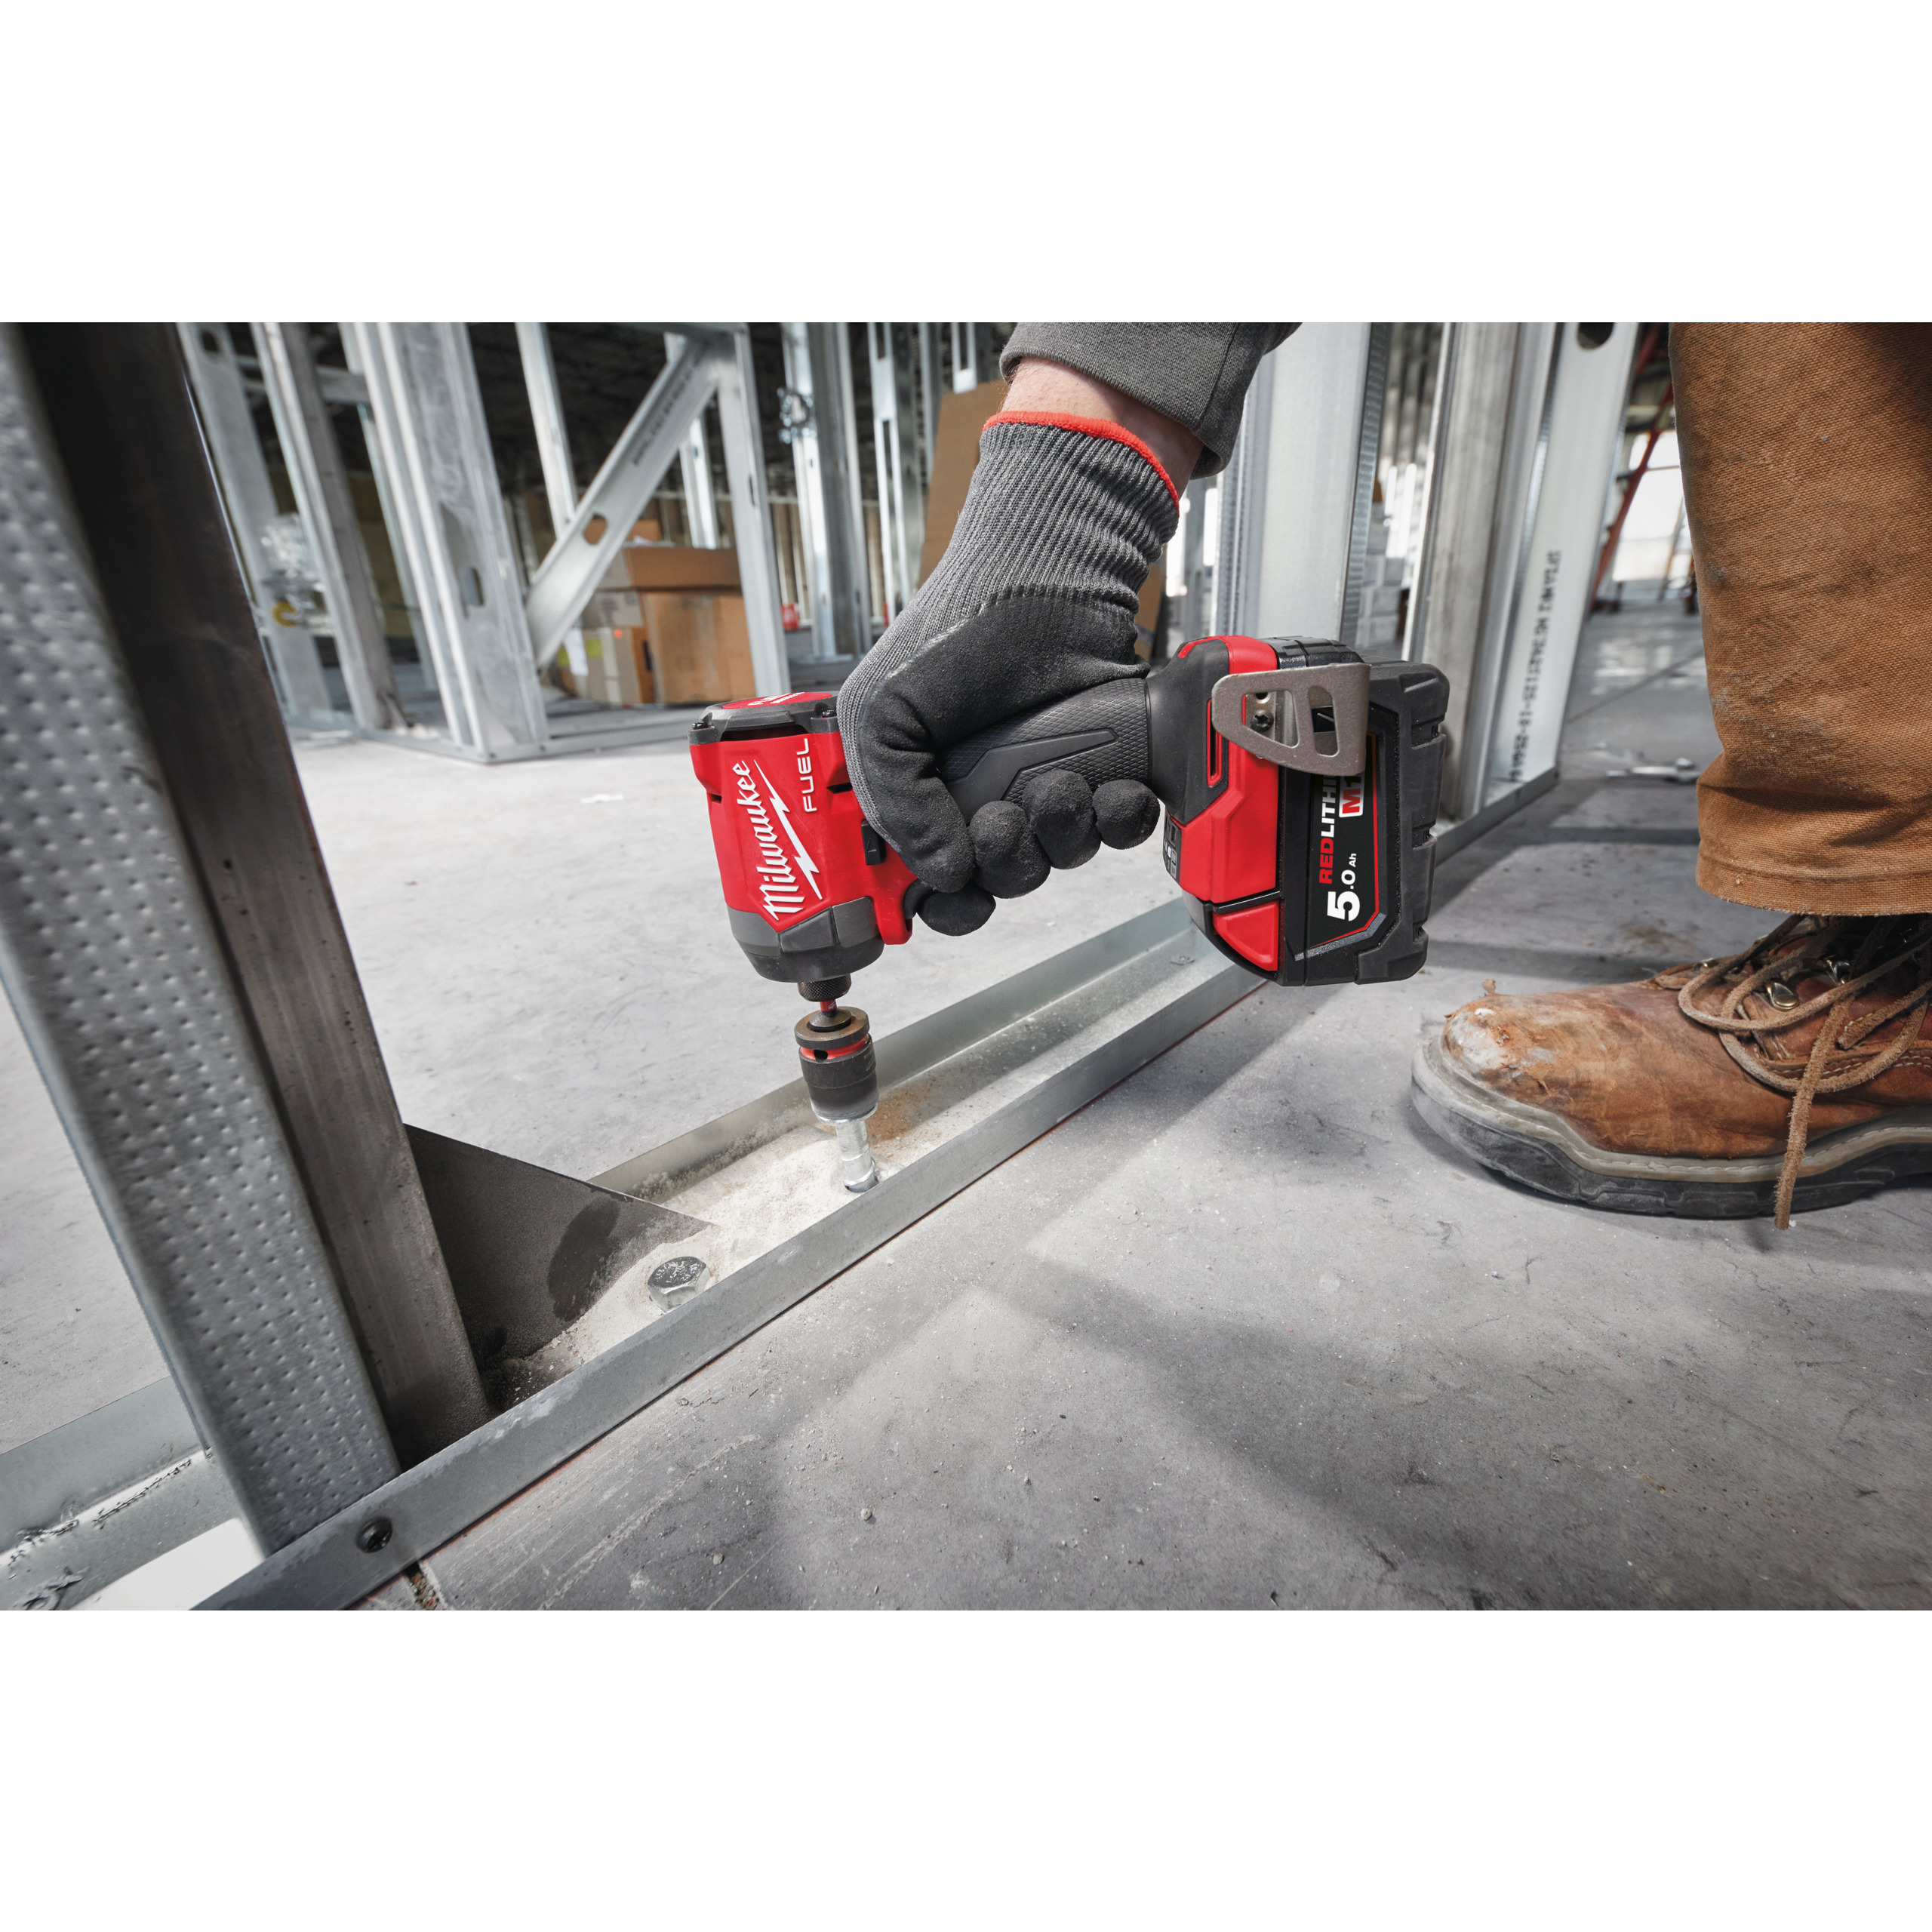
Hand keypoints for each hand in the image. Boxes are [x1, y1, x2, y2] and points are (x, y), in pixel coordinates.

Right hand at [837, 359, 1196, 934]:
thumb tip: (941, 875)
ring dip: (1061, 834)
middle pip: (1003, 881)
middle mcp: (987, 798)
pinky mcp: (1107, 770)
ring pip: (1062, 859)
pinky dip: (1121, 819)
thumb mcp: (883, 712)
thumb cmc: (957, 630)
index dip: (949, 903)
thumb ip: (893, 799)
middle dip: (1007, 862)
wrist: (1047, 575)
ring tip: (1059, 783)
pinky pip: (1120, 827)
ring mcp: (1048, 786)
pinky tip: (1116, 791)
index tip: (959, 890)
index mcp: (927, 795)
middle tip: (1002, 817)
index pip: (936, 885)